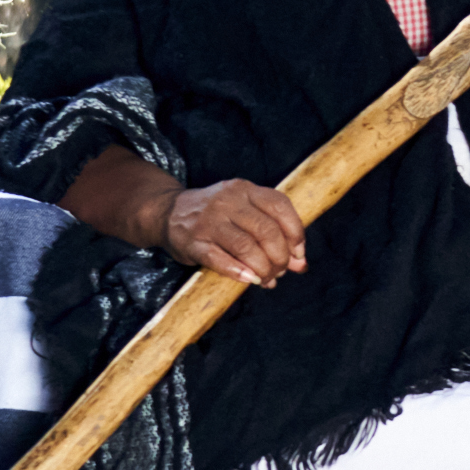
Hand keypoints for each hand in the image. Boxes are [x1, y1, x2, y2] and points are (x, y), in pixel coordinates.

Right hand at [159, 178, 307, 286]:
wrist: (168, 212)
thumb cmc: (215, 215)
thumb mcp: (243, 212)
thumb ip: (273, 233)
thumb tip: (301, 264)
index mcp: (245, 189)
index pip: (280, 206)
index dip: (295, 233)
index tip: (298, 255)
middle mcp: (228, 201)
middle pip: (266, 230)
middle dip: (280, 257)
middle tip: (280, 272)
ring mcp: (209, 221)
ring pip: (246, 247)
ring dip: (262, 268)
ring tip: (266, 279)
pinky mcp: (194, 242)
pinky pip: (220, 259)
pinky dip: (239, 272)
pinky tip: (249, 280)